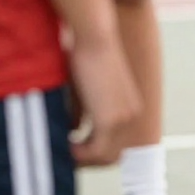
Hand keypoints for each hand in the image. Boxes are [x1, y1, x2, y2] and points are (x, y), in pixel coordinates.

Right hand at [68, 32, 140, 166]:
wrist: (94, 34)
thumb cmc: (85, 53)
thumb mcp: (86, 89)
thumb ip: (83, 112)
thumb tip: (73, 131)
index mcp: (129, 106)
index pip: (116, 142)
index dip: (94, 150)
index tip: (74, 149)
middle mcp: (131, 114)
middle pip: (113, 155)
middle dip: (88, 159)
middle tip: (67, 154)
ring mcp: (123, 118)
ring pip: (104, 156)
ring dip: (82, 158)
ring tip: (63, 151)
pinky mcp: (110, 119)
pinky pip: (96, 150)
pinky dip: (80, 154)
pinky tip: (65, 145)